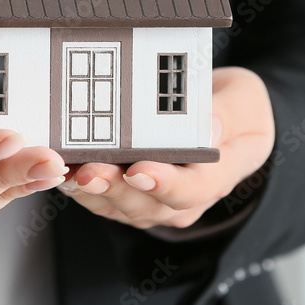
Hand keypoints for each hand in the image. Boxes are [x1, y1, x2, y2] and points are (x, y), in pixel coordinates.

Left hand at [59, 67, 274, 229]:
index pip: (193, 188)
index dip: (164, 183)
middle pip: (148, 204)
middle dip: (115, 188)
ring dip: (92, 192)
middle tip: (89, 171)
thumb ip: (227, 112)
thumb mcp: (243, 98)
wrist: (223, 117)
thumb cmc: (235, 106)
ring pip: (121, 206)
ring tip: (67, 172)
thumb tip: (208, 127)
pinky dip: (81, 188)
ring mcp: (158, 201)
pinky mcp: (131, 196)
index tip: (140, 170)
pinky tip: (61, 170)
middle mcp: (187, 197)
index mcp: (219, 174)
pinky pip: (104, 199)